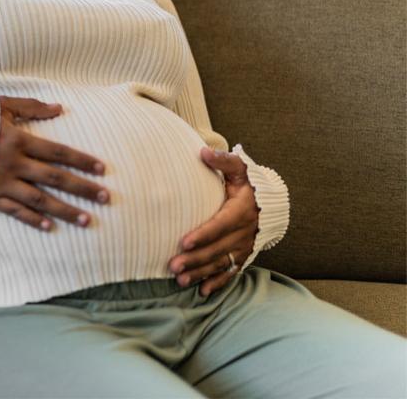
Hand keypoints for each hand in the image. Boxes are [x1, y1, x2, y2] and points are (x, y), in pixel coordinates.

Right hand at [0, 96, 110, 229]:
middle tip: (107, 198)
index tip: (103, 169)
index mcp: (17, 140)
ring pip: (41, 200)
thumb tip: (60, 107)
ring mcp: (1, 184)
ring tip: (87, 220)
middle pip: (56, 178)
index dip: (82, 160)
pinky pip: (16, 212)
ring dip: (66, 211)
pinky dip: (34, 220)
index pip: (58, 152)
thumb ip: (30, 106)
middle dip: (84, 188)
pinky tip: (51, 227)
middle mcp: (13, 164)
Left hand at [168, 147, 258, 296]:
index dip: (202, 235)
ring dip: (201, 272)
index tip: (183, 242)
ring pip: (221, 263)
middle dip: (195, 259)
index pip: (219, 225)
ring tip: (180, 280)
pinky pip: (231, 272)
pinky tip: (203, 291)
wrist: (270, 203)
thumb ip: (223, 161)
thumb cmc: (248, 184)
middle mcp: (244, 232)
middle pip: (217, 249)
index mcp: (240, 211)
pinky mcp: (243, 255)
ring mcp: (244, 246)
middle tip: (172, 265)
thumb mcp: (239, 169)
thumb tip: (202, 151)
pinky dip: (218, 282)